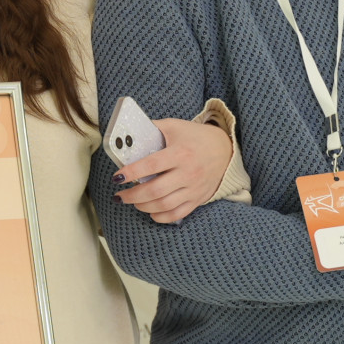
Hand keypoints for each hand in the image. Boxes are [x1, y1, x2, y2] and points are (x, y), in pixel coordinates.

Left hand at [112, 117, 233, 223]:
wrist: (225, 149)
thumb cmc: (195, 137)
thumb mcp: (174, 126)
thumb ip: (152, 129)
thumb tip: (127, 134)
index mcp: (180, 153)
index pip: (152, 165)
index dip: (132, 172)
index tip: (118, 177)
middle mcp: (188, 173)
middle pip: (156, 190)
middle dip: (132, 195)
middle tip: (120, 195)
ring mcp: (193, 188)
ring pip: (164, 205)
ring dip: (143, 206)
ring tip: (132, 201)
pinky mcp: (197, 199)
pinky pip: (177, 214)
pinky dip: (161, 217)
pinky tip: (150, 211)